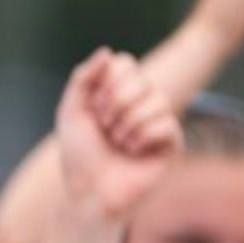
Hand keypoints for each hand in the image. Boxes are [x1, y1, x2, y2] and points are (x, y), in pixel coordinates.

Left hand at [57, 48, 180, 221]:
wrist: (89, 191)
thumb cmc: (79, 155)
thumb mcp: (71, 111)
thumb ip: (83, 78)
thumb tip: (107, 51)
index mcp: (118, 92)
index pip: (125, 63)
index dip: (106, 83)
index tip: (94, 107)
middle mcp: (141, 103)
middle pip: (142, 79)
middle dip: (115, 104)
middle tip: (105, 127)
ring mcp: (159, 121)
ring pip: (157, 100)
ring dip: (127, 124)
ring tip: (118, 143)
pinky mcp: (172, 142)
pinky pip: (167, 124)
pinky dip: (142, 138)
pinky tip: (134, 152)